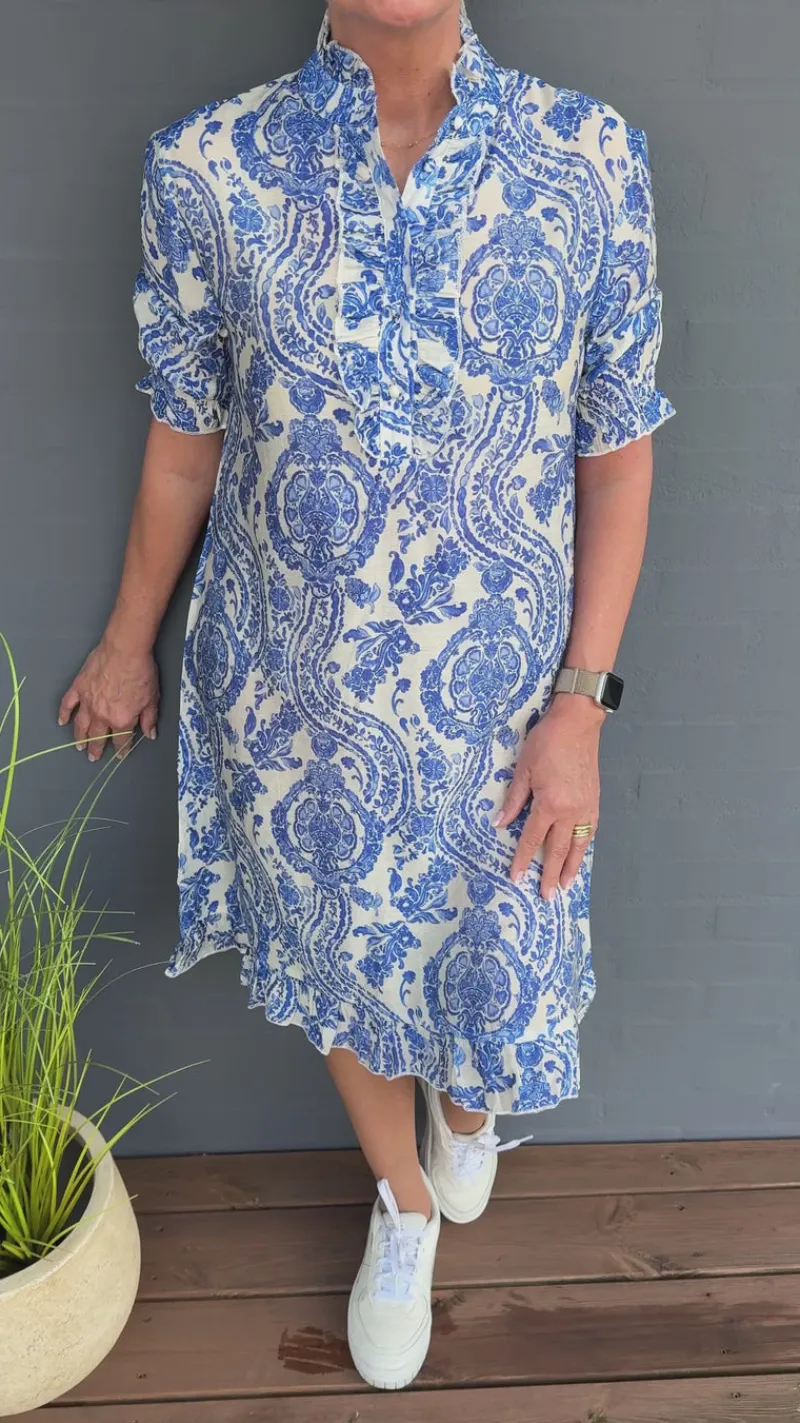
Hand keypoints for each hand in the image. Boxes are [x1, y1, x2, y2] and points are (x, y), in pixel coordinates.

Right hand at [58, 635, 159, 760]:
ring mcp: (87, 702)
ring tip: (79, 746)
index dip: (121, 749)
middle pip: (98, 737)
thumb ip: (149, 719)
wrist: (125, 650)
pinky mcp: (78, 688)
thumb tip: (149, 734)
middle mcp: (102, 715)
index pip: (121, 740)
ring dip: (80, 738)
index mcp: (122, 720)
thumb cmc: (141, 672)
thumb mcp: (152, 699)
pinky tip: (62, 721)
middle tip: (93, 756)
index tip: (120, 755)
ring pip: (81, 726)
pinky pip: (67, 704)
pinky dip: (63, 714)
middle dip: (96, 749)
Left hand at [493, 694, 602, 898]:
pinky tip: (579, 855)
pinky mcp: (595, 801)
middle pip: (558, 850)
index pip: (533, 839)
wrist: (578, 723)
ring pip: (578, 846)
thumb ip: (514, 800)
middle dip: (551, 875)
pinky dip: (584, 847)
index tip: (516, 878)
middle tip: (548, 896)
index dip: (522, 860)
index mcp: (550, 804)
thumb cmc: (548, 741)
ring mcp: (586, 808)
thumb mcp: (524, 769)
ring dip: (572, 867)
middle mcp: (571, 812)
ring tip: (566, 885)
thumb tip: (501, 824)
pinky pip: (590, 832)